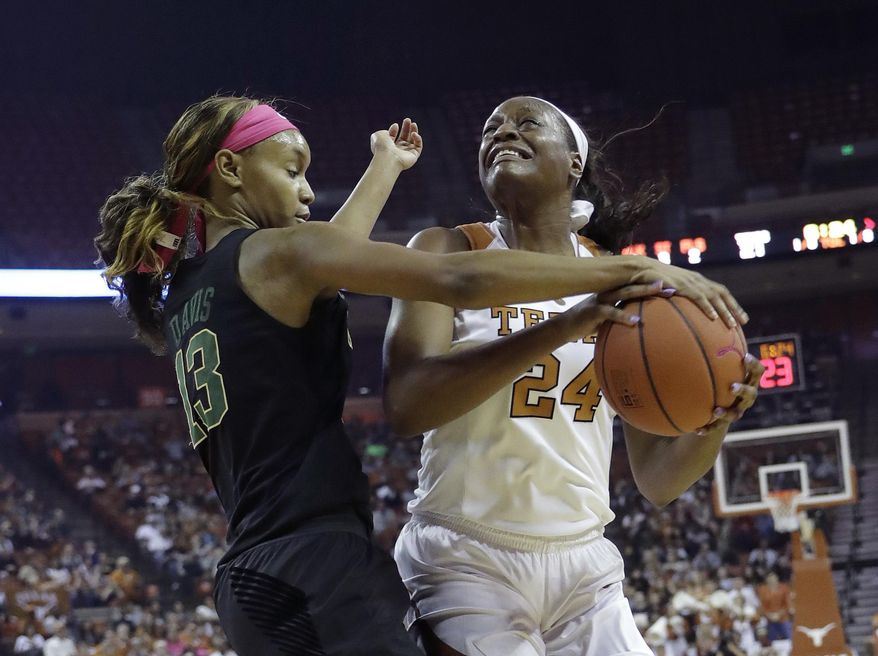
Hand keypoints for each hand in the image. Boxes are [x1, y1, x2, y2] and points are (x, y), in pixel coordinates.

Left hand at [371, 117, 421, 170]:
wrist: (387, 158)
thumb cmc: (382, 147)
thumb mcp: (378, 135)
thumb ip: (384, 131)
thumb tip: (393, 130)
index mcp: (388, 147)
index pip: (393, 137)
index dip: (394, 130)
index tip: (395, 125)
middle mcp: (397, 151)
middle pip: (404, 138)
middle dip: (406, 128)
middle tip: (407, 120)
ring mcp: (406, 154)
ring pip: (413, 141)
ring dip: (414, 131)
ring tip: (413, 123)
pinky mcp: (414, 156)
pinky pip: (418, 146)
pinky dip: (418, 138)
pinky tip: (413, 134)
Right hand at [555, 280, 665, 340]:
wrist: (565, 327)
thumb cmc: (589, 322)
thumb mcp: (609, 316)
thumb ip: (624, 313)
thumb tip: (645, 319)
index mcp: (614, 291)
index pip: (637, 283)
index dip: (655, 281)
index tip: (675, 282)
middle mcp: (609, 291)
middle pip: (635, 282)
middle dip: (654, 280)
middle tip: (674, 280)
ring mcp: (601, 299)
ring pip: (625, 291)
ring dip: (643, 290)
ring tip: (660, 290)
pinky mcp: (593, 311)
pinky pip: (610, 313)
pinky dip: (623, 317)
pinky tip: (636, 322)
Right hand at [629, 257, 748, 327]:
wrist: (639, 269)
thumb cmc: (651, 281)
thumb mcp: (668, 290)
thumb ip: (677, 299)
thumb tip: (682, 315)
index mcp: (696, 280)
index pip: (719, 291)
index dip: (731, 303)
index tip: (740, 316)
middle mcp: (697, 280)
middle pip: (722, 293)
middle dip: (734, 308)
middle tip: (744, 322)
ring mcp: (690, 282)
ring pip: (714, 296)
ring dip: (725, 310)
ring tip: (733, 325)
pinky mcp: (682, 285)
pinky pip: (699, 298)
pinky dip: (708, 307)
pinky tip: (713, 318)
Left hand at [696, 353, 764, 435]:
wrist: (716, 406)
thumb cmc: (717, 378)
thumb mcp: (717, 366)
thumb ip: (711, 351)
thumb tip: (701, 324)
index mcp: (746, 380)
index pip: (756, 371)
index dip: (753, 365)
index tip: (744, 357)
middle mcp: (746, 396)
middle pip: (751, 393)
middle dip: (743, 390)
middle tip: (732, 386)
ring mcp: (737, 411)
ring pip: (736, 413)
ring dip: (727, 412)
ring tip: (716, 411)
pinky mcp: (725, 425)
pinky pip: (717, 428)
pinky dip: (708, 428)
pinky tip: (696, 429)